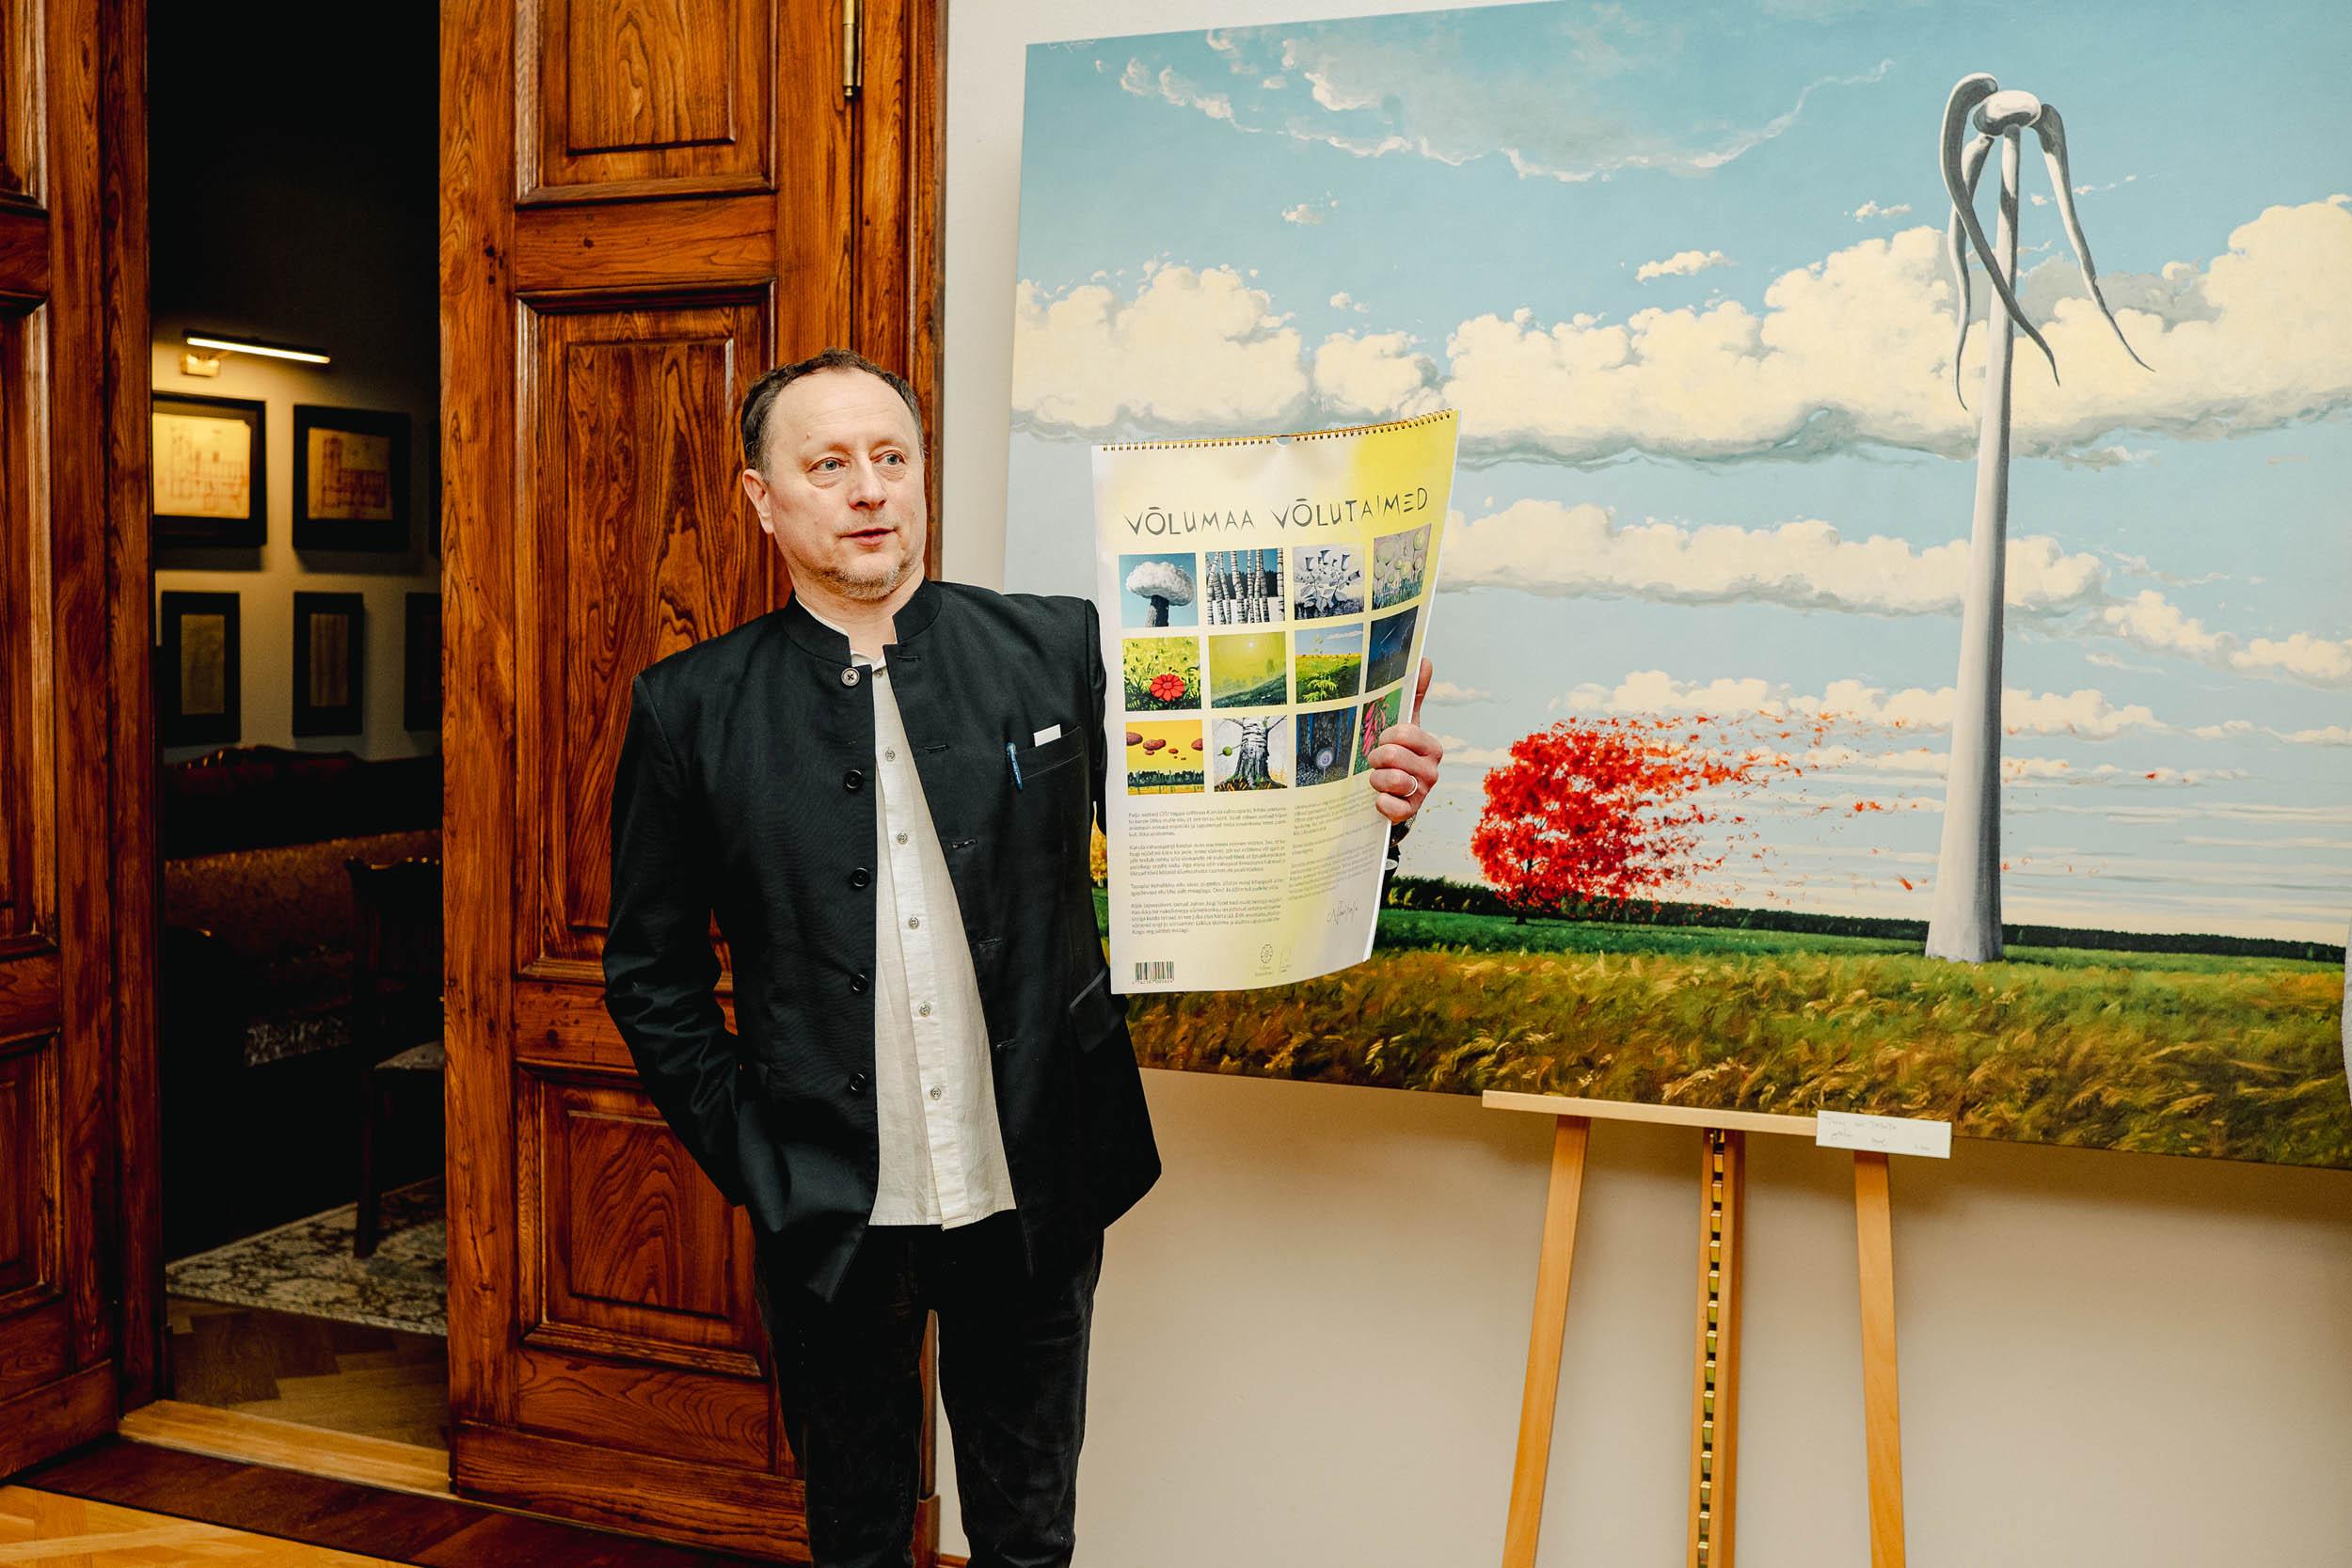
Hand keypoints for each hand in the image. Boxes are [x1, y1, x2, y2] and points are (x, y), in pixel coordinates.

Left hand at [1367, 657, 1441, 825]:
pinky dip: (1380, 802)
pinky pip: (1389, 806)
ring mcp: (1422, 794)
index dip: (1386, 736)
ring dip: (1375, 778)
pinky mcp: (1409, 813)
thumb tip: (1424, 660)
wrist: (1394, 794)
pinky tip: (1379, 798)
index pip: (1404, 733)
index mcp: (1432, 748)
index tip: (1384, 740)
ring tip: (1377, 778)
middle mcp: (1432, 771)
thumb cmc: (1399, 756)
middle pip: (1393, 755)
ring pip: (1390, 779)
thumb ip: (1415, 695)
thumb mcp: (1407, 726)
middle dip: (1376, 757)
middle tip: (1376, 761)